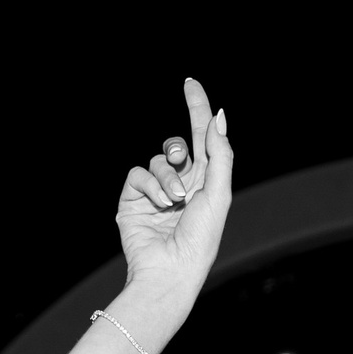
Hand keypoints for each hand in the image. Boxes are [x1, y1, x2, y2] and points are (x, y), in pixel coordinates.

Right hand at [114, 78, 233, 325]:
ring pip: (157, 160)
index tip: (190, 82)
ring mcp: (155, 193)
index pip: (201, 137)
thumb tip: (218, 116)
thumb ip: (220, 153)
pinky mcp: (132, 200)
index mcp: (206, 183)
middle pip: (176, 145)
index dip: (197, 108)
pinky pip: (137, 174)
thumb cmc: (201, 239)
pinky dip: (150, 186)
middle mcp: (181, 185)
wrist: (169, 271)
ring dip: (167, 177)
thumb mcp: (219, 193)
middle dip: (178, 148)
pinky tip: (159, 206)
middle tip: (181, 159)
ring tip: (175, 202)